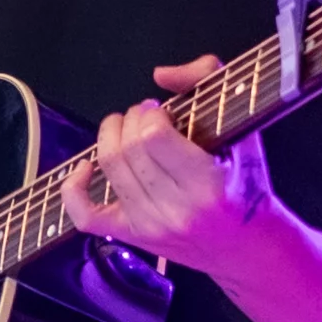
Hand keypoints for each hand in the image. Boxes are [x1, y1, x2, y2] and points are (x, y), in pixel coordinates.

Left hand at [61, 56, 278, 274]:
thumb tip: (160, 75)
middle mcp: (176, 209)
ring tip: (128, 129)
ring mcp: (150, 226)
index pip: (154, 137)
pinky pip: (86, 215)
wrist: (247, 247)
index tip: (164, 112)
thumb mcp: (243, 133)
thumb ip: (208, 83)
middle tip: (146, 116)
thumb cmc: (246, 187)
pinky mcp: (132, 238)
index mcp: (207, 184)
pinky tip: (85, 167)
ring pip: (109, 168)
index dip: (152, 113)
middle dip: (132, 119)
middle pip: (127, 149)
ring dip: (111, 136)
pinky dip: (74, 188)